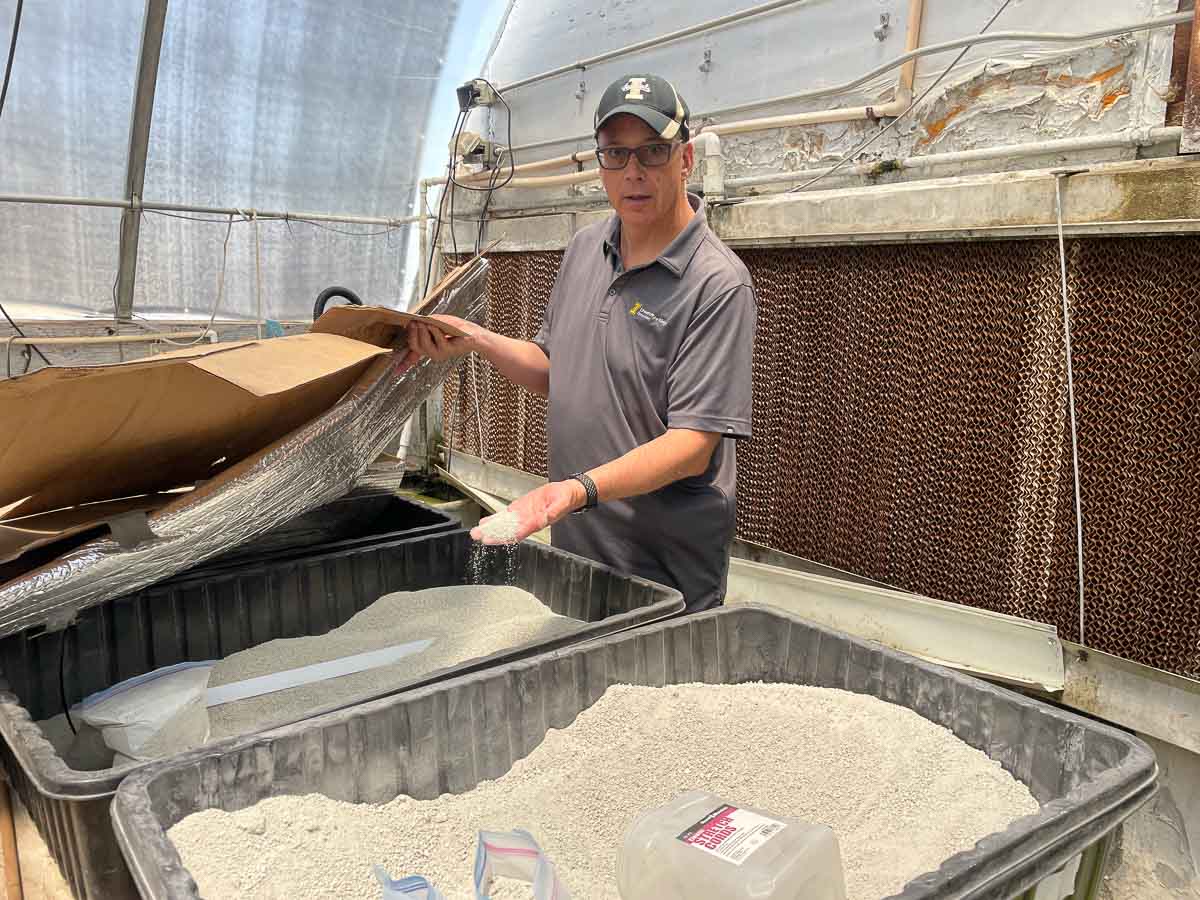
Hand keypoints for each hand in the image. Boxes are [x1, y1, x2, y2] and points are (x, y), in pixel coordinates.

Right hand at [400, 315, 487, 368]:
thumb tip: (412, 322)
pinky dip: (434, 331)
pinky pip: (435, 340)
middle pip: (414, 345)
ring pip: (422, 344)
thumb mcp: (435, 322)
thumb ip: (424, 323)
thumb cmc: (455, 327)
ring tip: (424, 323)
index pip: (412, 357)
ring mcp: (438, 354)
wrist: (472, 333)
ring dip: (422, 331)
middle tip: (413, 322)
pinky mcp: (445, 351)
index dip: (403, 364)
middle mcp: (431, 353)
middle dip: (412, 333)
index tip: (395, 372)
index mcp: (427, 347)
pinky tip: (436, 326)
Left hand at [470, 480, 587, 544]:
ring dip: (491, 528)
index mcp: (536, 522)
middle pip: (507, 531)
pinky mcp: (521, 508)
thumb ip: (552, 512)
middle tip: (478, 537)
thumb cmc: (565, 499)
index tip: (493, 539)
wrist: (566, 493)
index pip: (519, 532)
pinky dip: (496, 519)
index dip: (505, 536)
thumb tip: (544, 519)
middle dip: (493, 534)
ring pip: (504, 524)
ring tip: (477, 532)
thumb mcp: (561, 503)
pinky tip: (486, 522)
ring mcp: (523, 516)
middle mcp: (527, 521)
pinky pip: (507, 516)